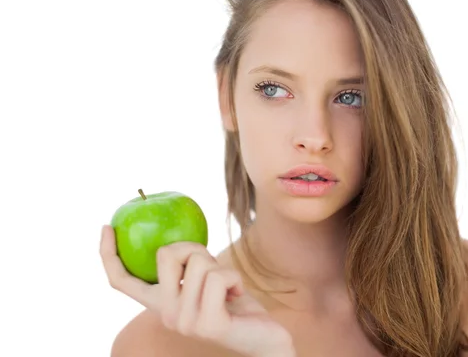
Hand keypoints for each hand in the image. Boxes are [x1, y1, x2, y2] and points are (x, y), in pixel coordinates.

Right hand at [100, 225, 294, 356]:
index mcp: (160, 304)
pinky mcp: (208, 324)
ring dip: (220, 266)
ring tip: (228, 288)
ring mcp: (184, 322)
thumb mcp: (206, 278)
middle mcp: (165, 315)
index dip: (108, 253)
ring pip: (197, 263)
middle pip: (165, 254)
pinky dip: (235, 278)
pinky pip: (219, 277)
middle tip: (213, 267)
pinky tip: (238, 296)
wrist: (264, 337)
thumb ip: (187, 266)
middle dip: (194, 248)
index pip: (122, 281)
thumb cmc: (234, 302)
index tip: (107, 226)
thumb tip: (174, 239)